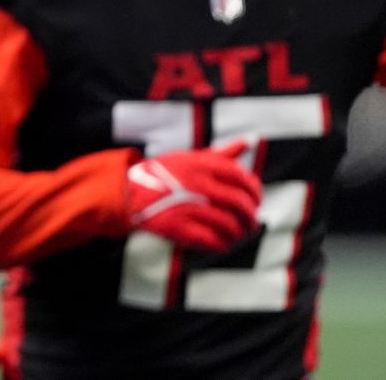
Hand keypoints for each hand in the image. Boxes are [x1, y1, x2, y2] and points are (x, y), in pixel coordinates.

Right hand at [125, 141, 261, 252]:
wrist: (128, 193)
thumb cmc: (164, 175)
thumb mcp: (189, 158)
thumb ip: (220, 153)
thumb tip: (248, 140)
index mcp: (199, 165)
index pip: (241, 177)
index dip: (255, 191)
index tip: (256, 200)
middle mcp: (195, 184)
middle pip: (238, 203)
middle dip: (250, 216)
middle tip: (252, 223)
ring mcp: (186, 206)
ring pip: (228, 224)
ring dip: (239, 233)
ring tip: (239, 234)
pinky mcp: (178, 228)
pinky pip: (212, 240)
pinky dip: (222, 244)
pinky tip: (222, 243)